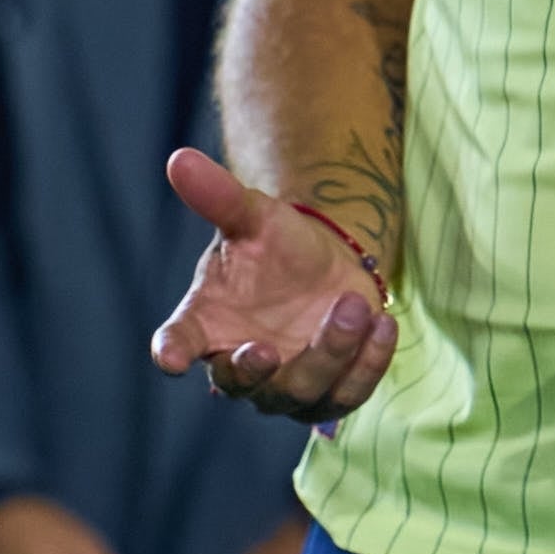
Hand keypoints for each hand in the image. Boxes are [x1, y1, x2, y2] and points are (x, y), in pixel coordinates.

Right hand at [149, 149, 396, 423]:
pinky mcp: (332, 390)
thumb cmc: (274, 244)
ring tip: (353, 304)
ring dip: (329, 354)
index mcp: (205, 323)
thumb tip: (180, 158)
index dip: (172, 352)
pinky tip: (383, 323)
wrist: (326, 261)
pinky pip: (348, 395)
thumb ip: (218, 195)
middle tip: (267, 349)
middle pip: (240, 384)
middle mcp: (240, 363)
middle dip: (254, 372)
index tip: (171, 358)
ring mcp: (287, 385)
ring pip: (300, 394)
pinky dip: (368, 365)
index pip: (177, 343)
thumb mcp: (251, 215)